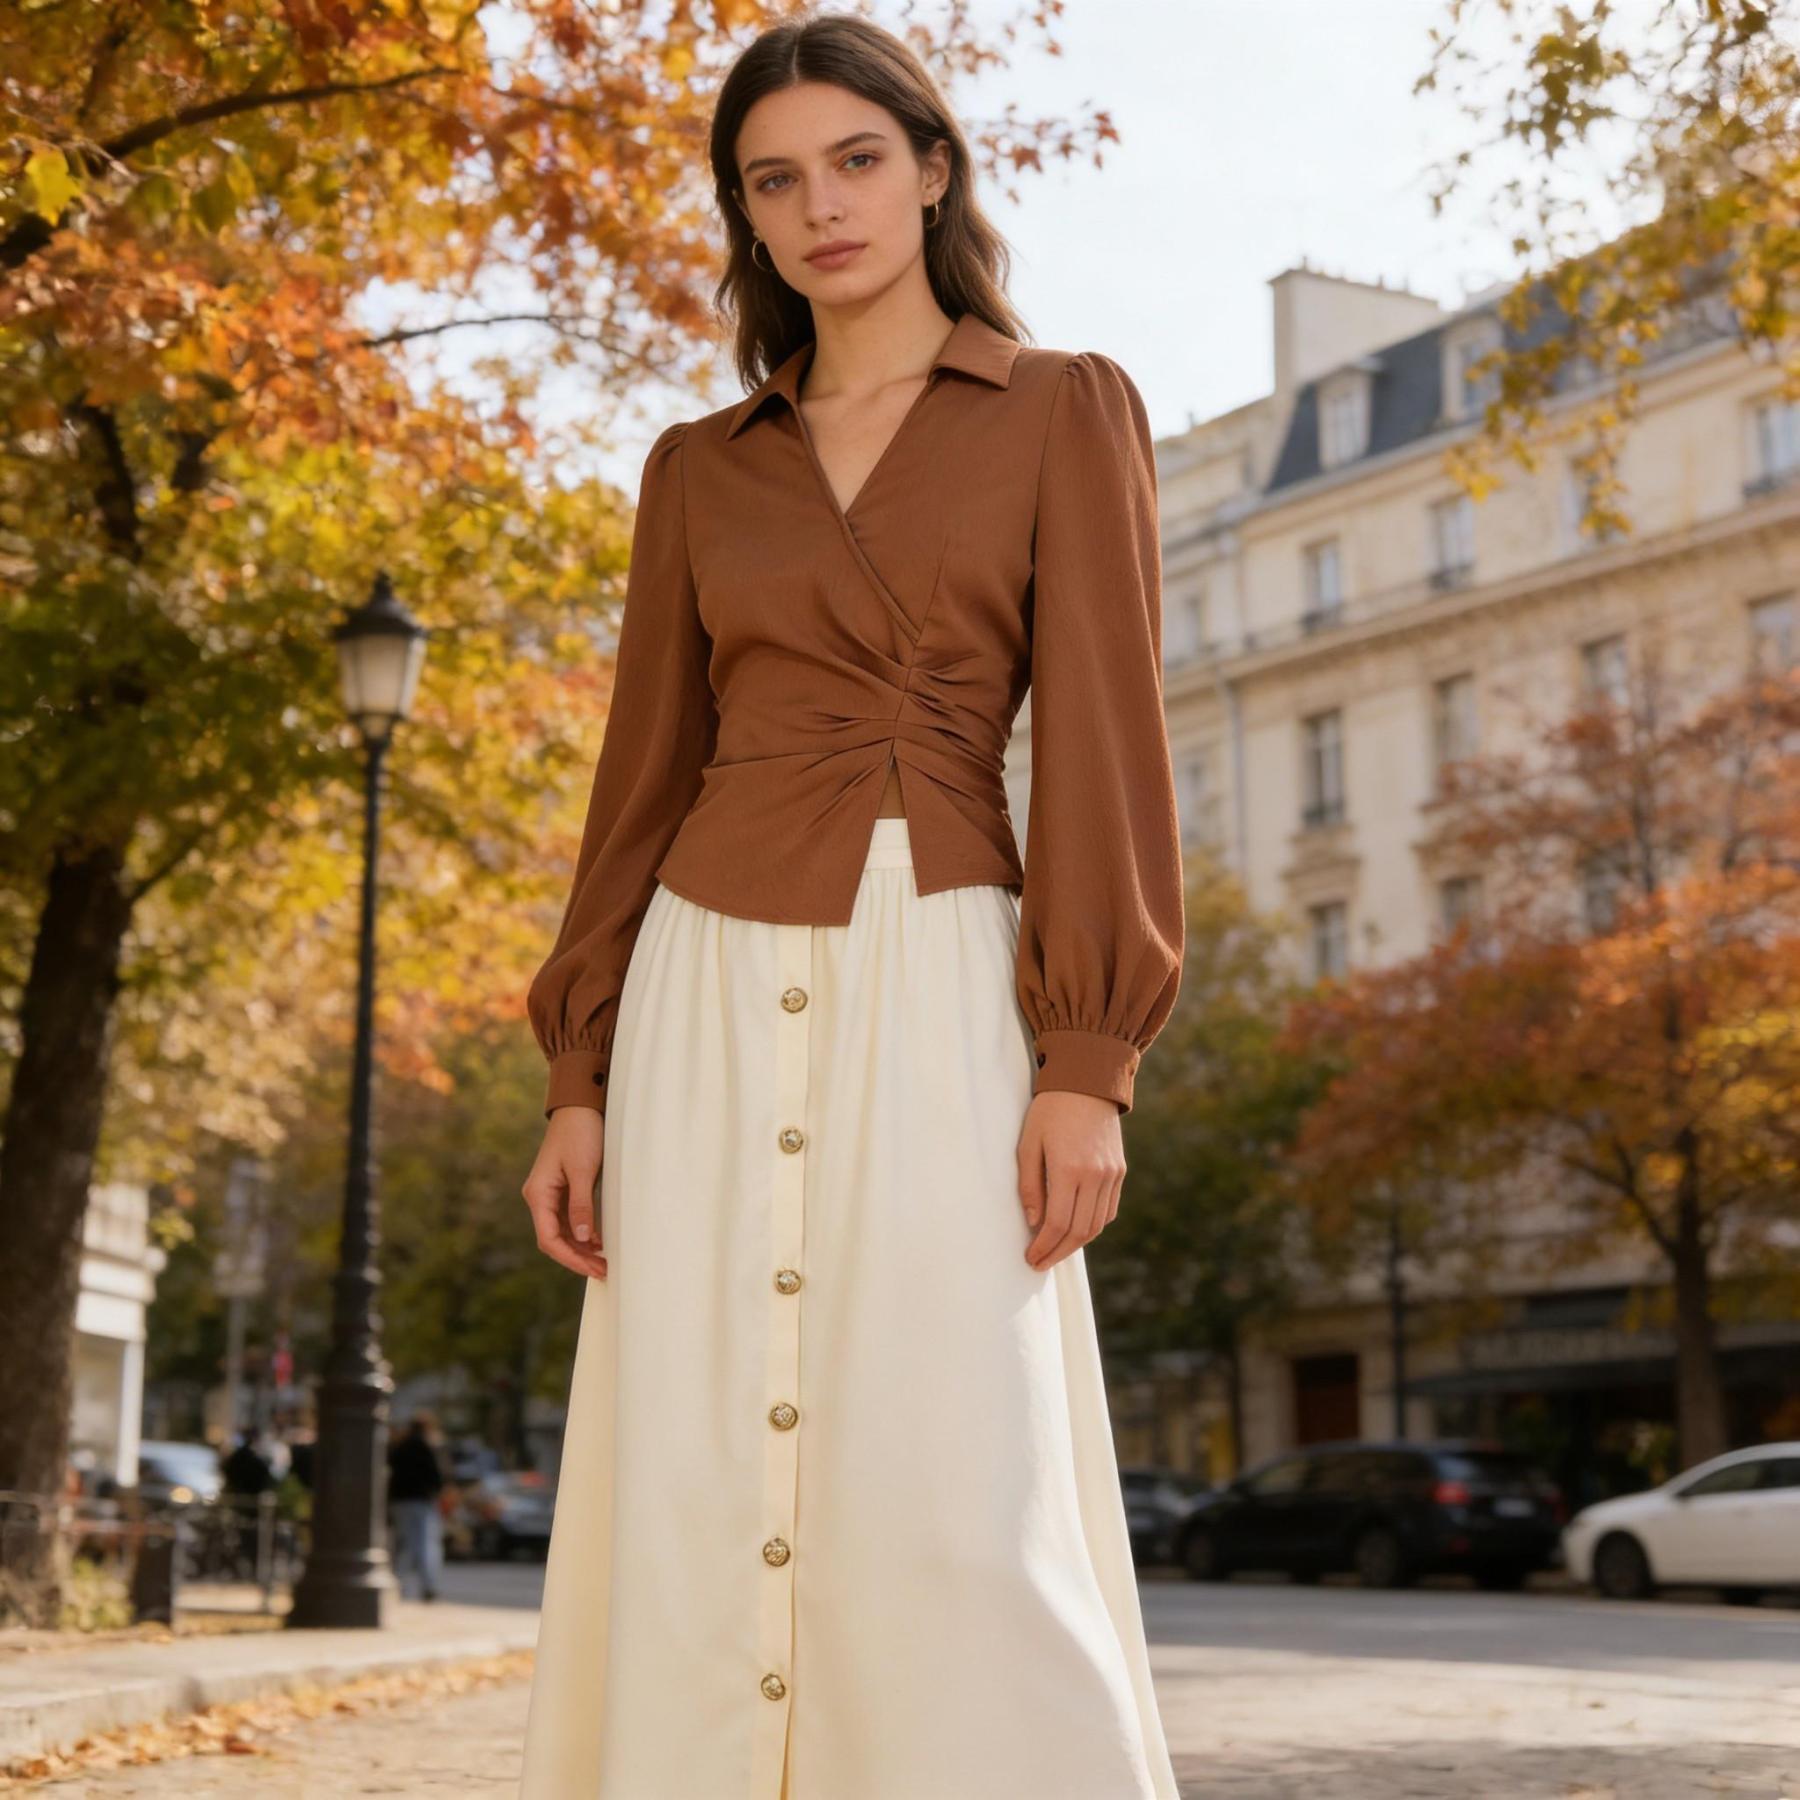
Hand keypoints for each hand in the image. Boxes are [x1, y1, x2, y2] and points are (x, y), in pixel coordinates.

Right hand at [521, 1106, 610, 1278]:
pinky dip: (583, 1232)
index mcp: (538, 1194)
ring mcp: (551, 1194)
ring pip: (563, 1231)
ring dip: (581, 1247)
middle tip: (603, 1270)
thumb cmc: (580, 1133)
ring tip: (604, 1261)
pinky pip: (569, 1219)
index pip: (549, 1239)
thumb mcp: (583, 1170)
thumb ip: (581, 1205)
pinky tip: (599, 1240)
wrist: (581, 1106)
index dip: (570, 1258)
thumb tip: (582, 1238)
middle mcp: (540, 1197)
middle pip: (555, 1239)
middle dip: (577, 1257)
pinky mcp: (563, 1189)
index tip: (592, 1268)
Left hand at [1016, 1090, 1124, 1270]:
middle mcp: (1095, 1175)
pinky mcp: (1119, 1171)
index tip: (1030, 1258)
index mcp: (1068, 1169)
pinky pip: (1108, 1210)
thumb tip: (1034, 1223)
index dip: (1044, 1247)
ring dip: (1076, 1244)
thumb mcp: (1028, 1144)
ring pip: (1097, 1225)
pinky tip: (1076, 1230)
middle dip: (1058, 1252)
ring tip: (1055, 1250)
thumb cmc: (1049, 1111)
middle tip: (1040, 1262)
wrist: (1087, 1083)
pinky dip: (1093, 1226)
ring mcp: (1111, 1174)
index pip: (1058, 1223)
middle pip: (1079, 1232)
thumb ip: (1030, 1185)